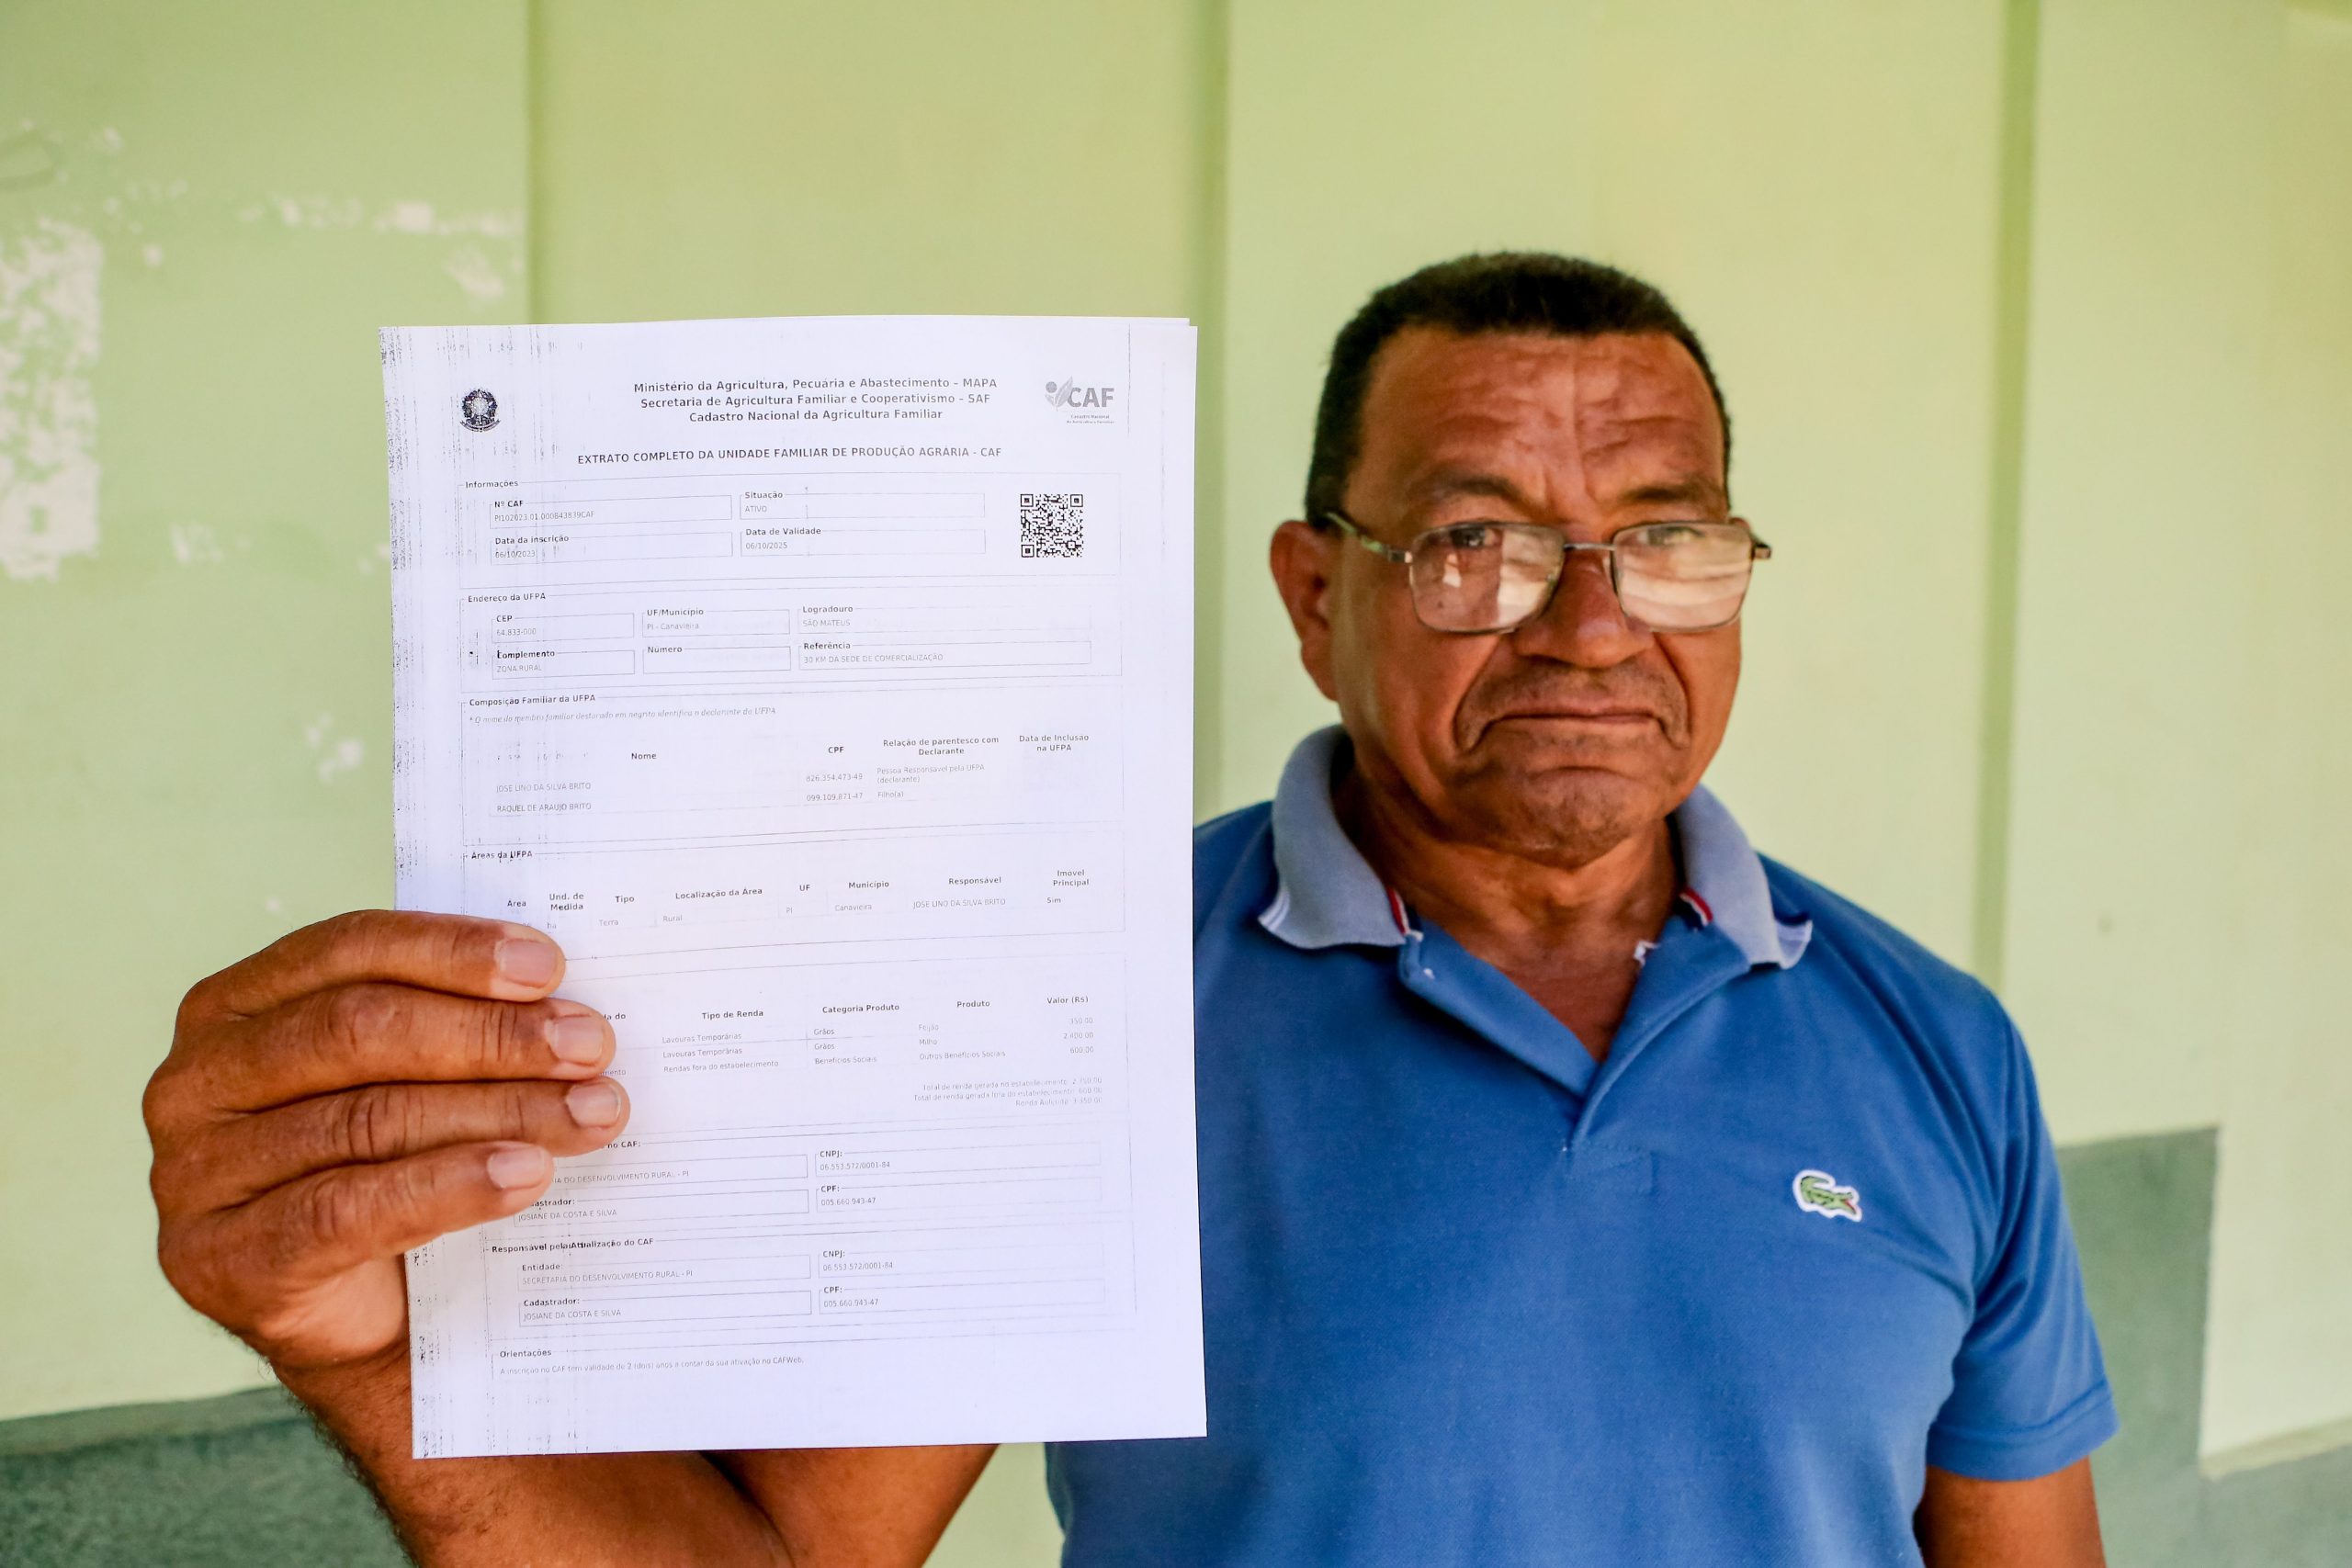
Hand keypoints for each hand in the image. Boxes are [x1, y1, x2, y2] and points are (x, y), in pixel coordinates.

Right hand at [145, 911, 628, 1371]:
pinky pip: (347, 1210)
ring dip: (498, 1110)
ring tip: (591, 1113)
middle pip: (358, 1032)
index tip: (550, 967)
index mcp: (234, 1007)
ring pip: (366, 1120)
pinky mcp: (220, 1261)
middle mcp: (196, 1080)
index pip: (348, 950)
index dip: (453, 953)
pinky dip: (450, 1187)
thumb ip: (452, 1025)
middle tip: (591, 1045)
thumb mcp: (413, 1081)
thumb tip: (566, 997)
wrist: (365, 1324)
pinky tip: (526, 1175)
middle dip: (491, 1035)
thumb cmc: (396, 1170)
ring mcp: (194, 1175)